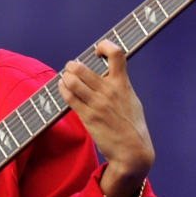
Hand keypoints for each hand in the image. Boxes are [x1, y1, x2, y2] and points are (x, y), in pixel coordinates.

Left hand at [58, 40, 153, 196]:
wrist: (132, 150)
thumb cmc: (132, 124)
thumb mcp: (131, 98)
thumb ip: (120, 83)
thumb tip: (107, 71)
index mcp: (122, 83)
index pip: (116, 54)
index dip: (104, 46)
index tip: (97, 51)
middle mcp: (109, 91)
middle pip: (82, 68)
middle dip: (72, 65)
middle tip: (71, 68)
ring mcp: (97, 104)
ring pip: (72, 81)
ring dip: (65, 77)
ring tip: (66, 78)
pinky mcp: (88, 117)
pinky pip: (69, 97)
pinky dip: (62, 89)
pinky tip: (63, 88)